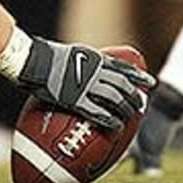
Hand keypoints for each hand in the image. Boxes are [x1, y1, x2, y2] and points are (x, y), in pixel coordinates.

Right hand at [18, 39, 155, 131]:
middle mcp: (95, 71)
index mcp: (95, 59)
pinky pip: (97, 112)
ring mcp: (86, 85)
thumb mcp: (70, 53)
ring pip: (114, 98)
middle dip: (135, 96)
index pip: (123, 67)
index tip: (150, 83)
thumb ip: (81, 62)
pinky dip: (110, 120)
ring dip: (126, 109)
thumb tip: (82, 69)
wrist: (32, 60)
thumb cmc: (45, 56)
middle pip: (123, 85)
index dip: (138, 76)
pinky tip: (117, 128)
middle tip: (142, 106)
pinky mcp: (75, 99)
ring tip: (132, 118)